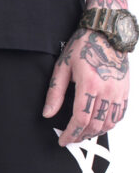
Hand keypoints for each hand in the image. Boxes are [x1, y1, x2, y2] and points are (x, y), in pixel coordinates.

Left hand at [43, 28, 128, 146]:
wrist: (106, 32)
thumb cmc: (83, 46)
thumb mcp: (62, 67)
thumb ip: (55, 92)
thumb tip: (47, 113)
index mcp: (89, 83)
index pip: (80, 118)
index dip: (71, 133)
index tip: (63, 139)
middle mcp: (107, 89)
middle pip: (95, 124)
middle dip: (81, 136)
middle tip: (71, 138)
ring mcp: (119, 90)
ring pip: (110, 123)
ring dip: (95, 132)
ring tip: (83, 133)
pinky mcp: (125, 90)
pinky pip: (120, 114)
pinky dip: (109, 124)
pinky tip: (99, 124)